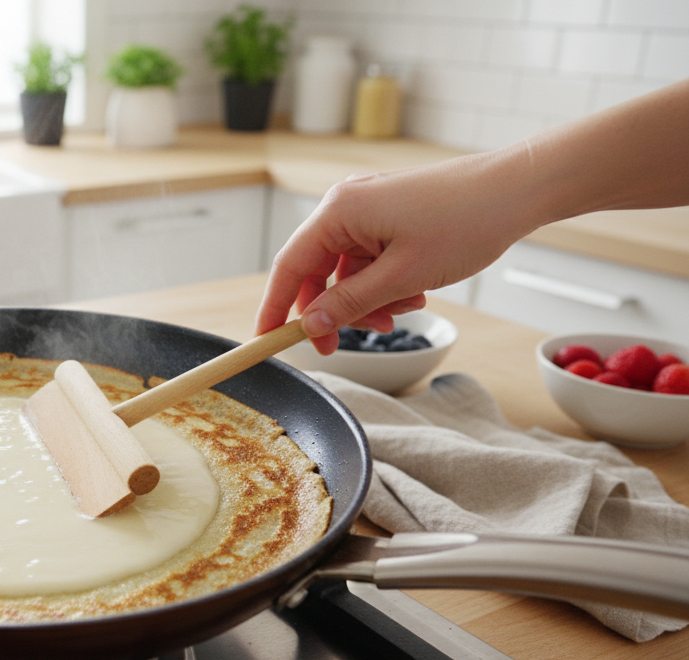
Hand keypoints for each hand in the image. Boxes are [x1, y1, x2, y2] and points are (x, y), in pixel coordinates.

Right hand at [256, 149, 534, 353]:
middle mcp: (345, 205)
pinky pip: (369, 258)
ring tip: (405, 309)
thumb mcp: (402, 276)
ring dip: (368, 299)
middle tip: (347, 344)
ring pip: (347, 270)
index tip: (266, 340)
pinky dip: (385, 282)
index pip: (288, 267)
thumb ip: (350, 304)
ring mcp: (368, 207)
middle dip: (335, 310)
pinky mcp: (389, 213)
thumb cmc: (465, 222)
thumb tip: (311, 326)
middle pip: (316, 271)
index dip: (275, 308)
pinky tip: (414, 291)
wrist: (518, 189)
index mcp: (338, 212)